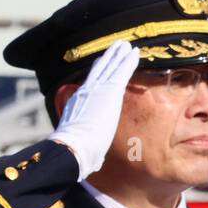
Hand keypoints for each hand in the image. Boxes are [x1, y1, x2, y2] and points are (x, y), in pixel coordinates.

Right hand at [49, 38, 138, 180]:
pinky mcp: (110, 91)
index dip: (96, 73)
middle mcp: (85, 92)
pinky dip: (128, 61)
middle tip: (114, 48)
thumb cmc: (74, 154)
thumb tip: (94, 162)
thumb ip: (86, 144)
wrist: (72, 148)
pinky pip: (121, 71)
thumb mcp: (76, 143)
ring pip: (109, 66)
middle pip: (98, 70)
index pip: (88, 84)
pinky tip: (135, 53)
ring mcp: (97, 90)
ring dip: (118, 55)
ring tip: (125, 45)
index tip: (101, 65)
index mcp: (76, 103)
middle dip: (107, 59)